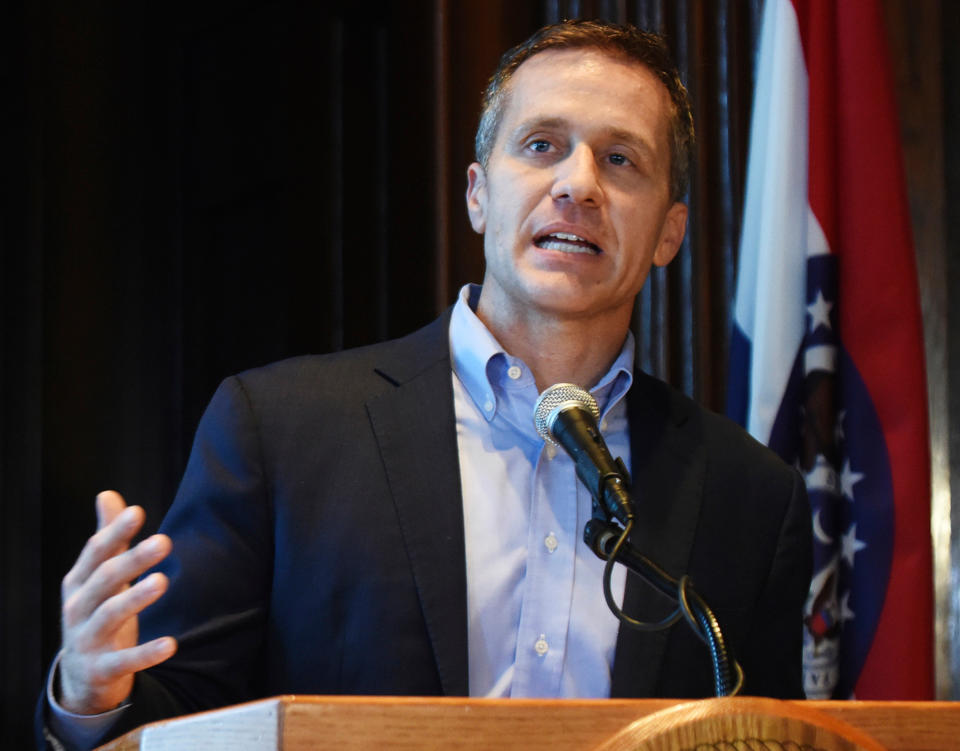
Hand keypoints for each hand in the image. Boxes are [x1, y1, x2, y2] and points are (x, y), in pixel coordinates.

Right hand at [58, 491, 176, 714]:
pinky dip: (145, 654)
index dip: (115, 532)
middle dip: (132, 560)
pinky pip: (124, 661)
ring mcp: (86, 640)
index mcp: (79, 582)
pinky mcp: (102, 669)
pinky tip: (171, 644)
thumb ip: (107, 538)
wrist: (80, 676)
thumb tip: (108, 494)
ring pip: (109, 616)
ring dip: (136, 599)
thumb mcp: (98, 577)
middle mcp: (77, 608)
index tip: (138, 512)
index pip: (96, 552)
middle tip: (165, 541)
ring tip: (163, 580)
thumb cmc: (96, 612)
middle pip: (104, 580)